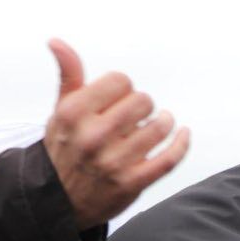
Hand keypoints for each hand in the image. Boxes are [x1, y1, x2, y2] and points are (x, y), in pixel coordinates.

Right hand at [43, 39, 189, 231]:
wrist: (60, 199)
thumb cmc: (66, 148)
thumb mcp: (61, 111)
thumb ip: (68, 76)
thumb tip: (56, 41)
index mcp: (74, 113)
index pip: (120, 81)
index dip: (123, 87)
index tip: (119, 98)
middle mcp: (93, 137)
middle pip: (143, 101)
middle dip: (143, 105)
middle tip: (136, 115)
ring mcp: (113, 162)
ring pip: (159, 127)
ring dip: (165, 122)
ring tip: (160, 122)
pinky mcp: (132, 183)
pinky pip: (169, 159)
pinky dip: (182, 143)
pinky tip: (183, 134)